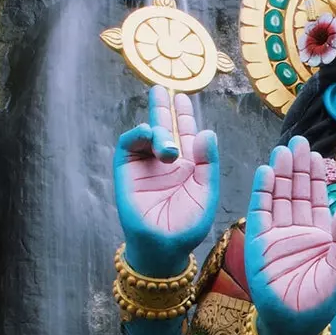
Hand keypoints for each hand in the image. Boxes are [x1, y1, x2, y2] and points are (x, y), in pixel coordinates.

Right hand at [114, 86, 218, 273]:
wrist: (164, 246)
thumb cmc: (188, 225)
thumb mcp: (206, 192)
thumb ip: (208, 163)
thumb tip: (207, 131)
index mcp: (189, 165)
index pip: (186, 133)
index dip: (184, 115)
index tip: (182, 97)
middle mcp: (166, 161)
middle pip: (164, 126)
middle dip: (162, 107)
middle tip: (162, 88)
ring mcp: (146, 165)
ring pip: (148, 134)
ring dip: (157, 130)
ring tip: (167, 145)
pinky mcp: (127, 171)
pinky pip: (128, 145)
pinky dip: (138, 135)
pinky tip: (149, 135)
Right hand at [245, 136, 335, 334]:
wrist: (292, 325)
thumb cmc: (319, 302)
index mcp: (320, 234)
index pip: (316, 198)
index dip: (316, 176)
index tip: (317, 153)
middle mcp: (297, 230)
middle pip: (296, 191)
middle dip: (298, 166)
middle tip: (299, 141)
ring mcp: (277, 235)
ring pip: (279, 196)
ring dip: (280, 173)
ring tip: (283, 150)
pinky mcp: (259, 242)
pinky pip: (260, 212)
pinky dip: (262, 191)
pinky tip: (266, 172)